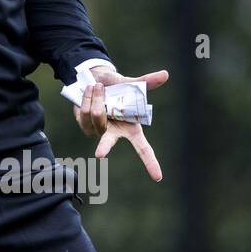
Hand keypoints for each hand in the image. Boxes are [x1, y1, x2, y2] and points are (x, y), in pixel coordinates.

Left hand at [74, 65, 168, 182]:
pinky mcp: (85, 126)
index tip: (158, 177)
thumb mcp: (132, 84)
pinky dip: (88, 97)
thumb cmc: (117, 87)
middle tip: (100, 155)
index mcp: (131, 129)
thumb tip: (165, 74)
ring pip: (96, 115)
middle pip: (108, 142)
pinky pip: (85, 111)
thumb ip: (147, 82)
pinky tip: (90, 91)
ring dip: (97, 96)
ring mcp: (98, 131)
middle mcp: (115, 133)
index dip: (151, 163)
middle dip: (104, 147)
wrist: (97, 81)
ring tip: (99, 87)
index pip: (143, 149)